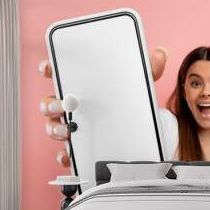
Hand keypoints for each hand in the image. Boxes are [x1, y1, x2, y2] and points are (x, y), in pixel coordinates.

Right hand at [39, 46, 168, 166]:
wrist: (140, 130)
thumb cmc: (130, 101)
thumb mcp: (139, 84)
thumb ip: (148, 68)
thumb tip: (161, 54)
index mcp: (82, 87)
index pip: (59, 74)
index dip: (50, 69)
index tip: (49, 68)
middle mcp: (73, 107)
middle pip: (50, 103)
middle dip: (52, 104)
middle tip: (66, 104)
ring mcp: (73, 127)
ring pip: (53, 127)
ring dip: (56, 129)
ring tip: (69, 130)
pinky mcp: (79, 146)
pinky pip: (66, 152)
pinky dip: (65, 155)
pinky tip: (70, 155)